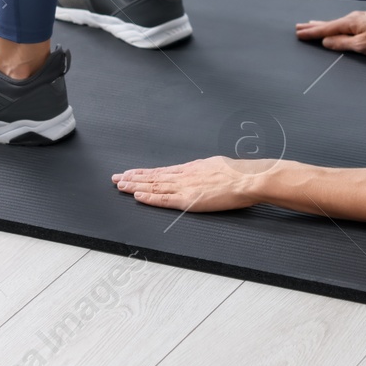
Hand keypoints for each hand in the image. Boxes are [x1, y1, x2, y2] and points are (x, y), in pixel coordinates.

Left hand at [111, 157, 261, 211]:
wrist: (248, 179)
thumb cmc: (239, 173)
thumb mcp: (218, 165)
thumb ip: (206, 171)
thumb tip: (203, 173)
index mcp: (192, 168)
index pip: (162, 171)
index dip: (145, 173)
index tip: (131, 173)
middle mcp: (185, 175)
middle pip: (153, 177)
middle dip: (133, 178)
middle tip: (117, 178)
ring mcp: (185, 187)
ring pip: (154, 186)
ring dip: (135, 186)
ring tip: (121, 186)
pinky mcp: (188, 200)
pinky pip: (164, 199)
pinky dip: (149, 197)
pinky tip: (137, 196)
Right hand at [295, 11, 365, 57]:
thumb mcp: (362, 46)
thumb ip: (342, 43)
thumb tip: (327, 41)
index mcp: (350, 23)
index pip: (325, 29)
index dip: (311, 32)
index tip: (298, 33)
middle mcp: (353, 18)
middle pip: (329, 24)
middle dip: (314, 26)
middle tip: (299, 27)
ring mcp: (362, 18)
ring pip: (338, 23)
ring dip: (324, 25)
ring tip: (313, 25)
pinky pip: (346, 23)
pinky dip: (336, 25)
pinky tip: (337, 26)